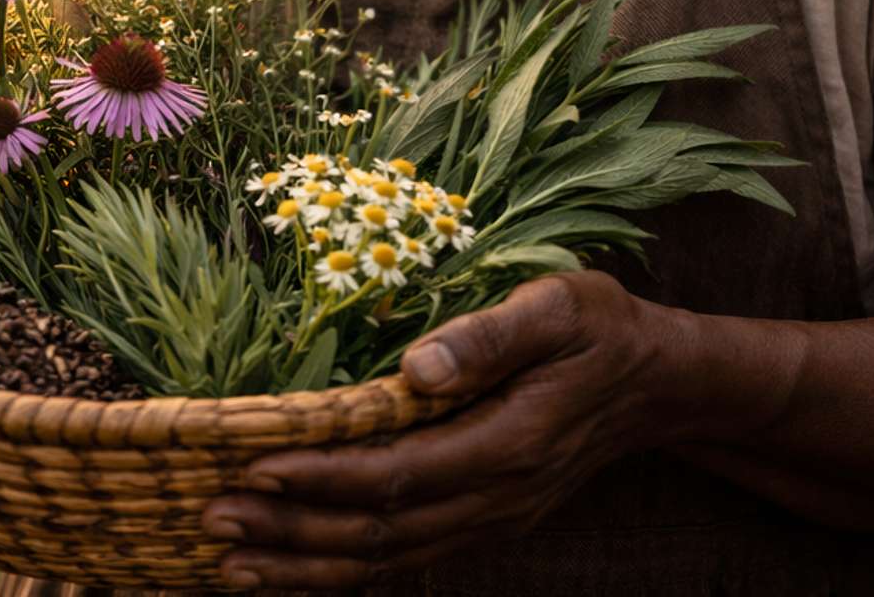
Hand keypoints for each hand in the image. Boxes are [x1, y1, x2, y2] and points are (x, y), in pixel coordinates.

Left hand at [202, 272, 677, 589]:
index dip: (324, 478)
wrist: (658, 382)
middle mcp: (495, 496)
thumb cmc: (602, 329)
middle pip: (380, 533)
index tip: (258, 469)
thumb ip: (490, 336)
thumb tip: (418, 365)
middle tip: (215, 520)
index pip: (397, 475)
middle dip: (293, 532)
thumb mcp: (559, 307)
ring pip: (388, 558)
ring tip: (232, 560)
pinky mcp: (485, 515)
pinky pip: (407, 555)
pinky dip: (346, 566)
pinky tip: (297, 564)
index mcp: (507, 444)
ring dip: (307, 563)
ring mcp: (491, 516)